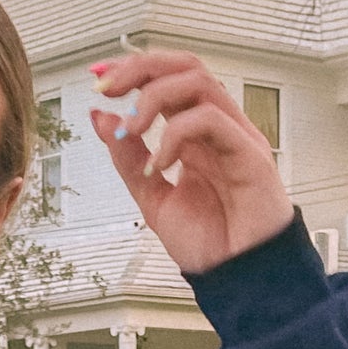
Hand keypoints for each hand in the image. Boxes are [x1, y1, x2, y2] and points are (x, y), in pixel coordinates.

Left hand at [90, 52, 294, 274]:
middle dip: (141, 68)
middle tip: (107, 87)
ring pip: (199, 82)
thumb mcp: (153, 199)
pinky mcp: (250, 153)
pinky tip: (160, 164)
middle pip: (185, 67)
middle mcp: (218, 128)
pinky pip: (210, 120)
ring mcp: (236, 137)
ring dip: (154, 96)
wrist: (240, 281)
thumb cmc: (211, 245)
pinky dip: (175, 135)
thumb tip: (101, 118)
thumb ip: (128, 160)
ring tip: (131, 129)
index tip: (97, 77)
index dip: (133, 70)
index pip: (168, 80)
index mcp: (196, 135)